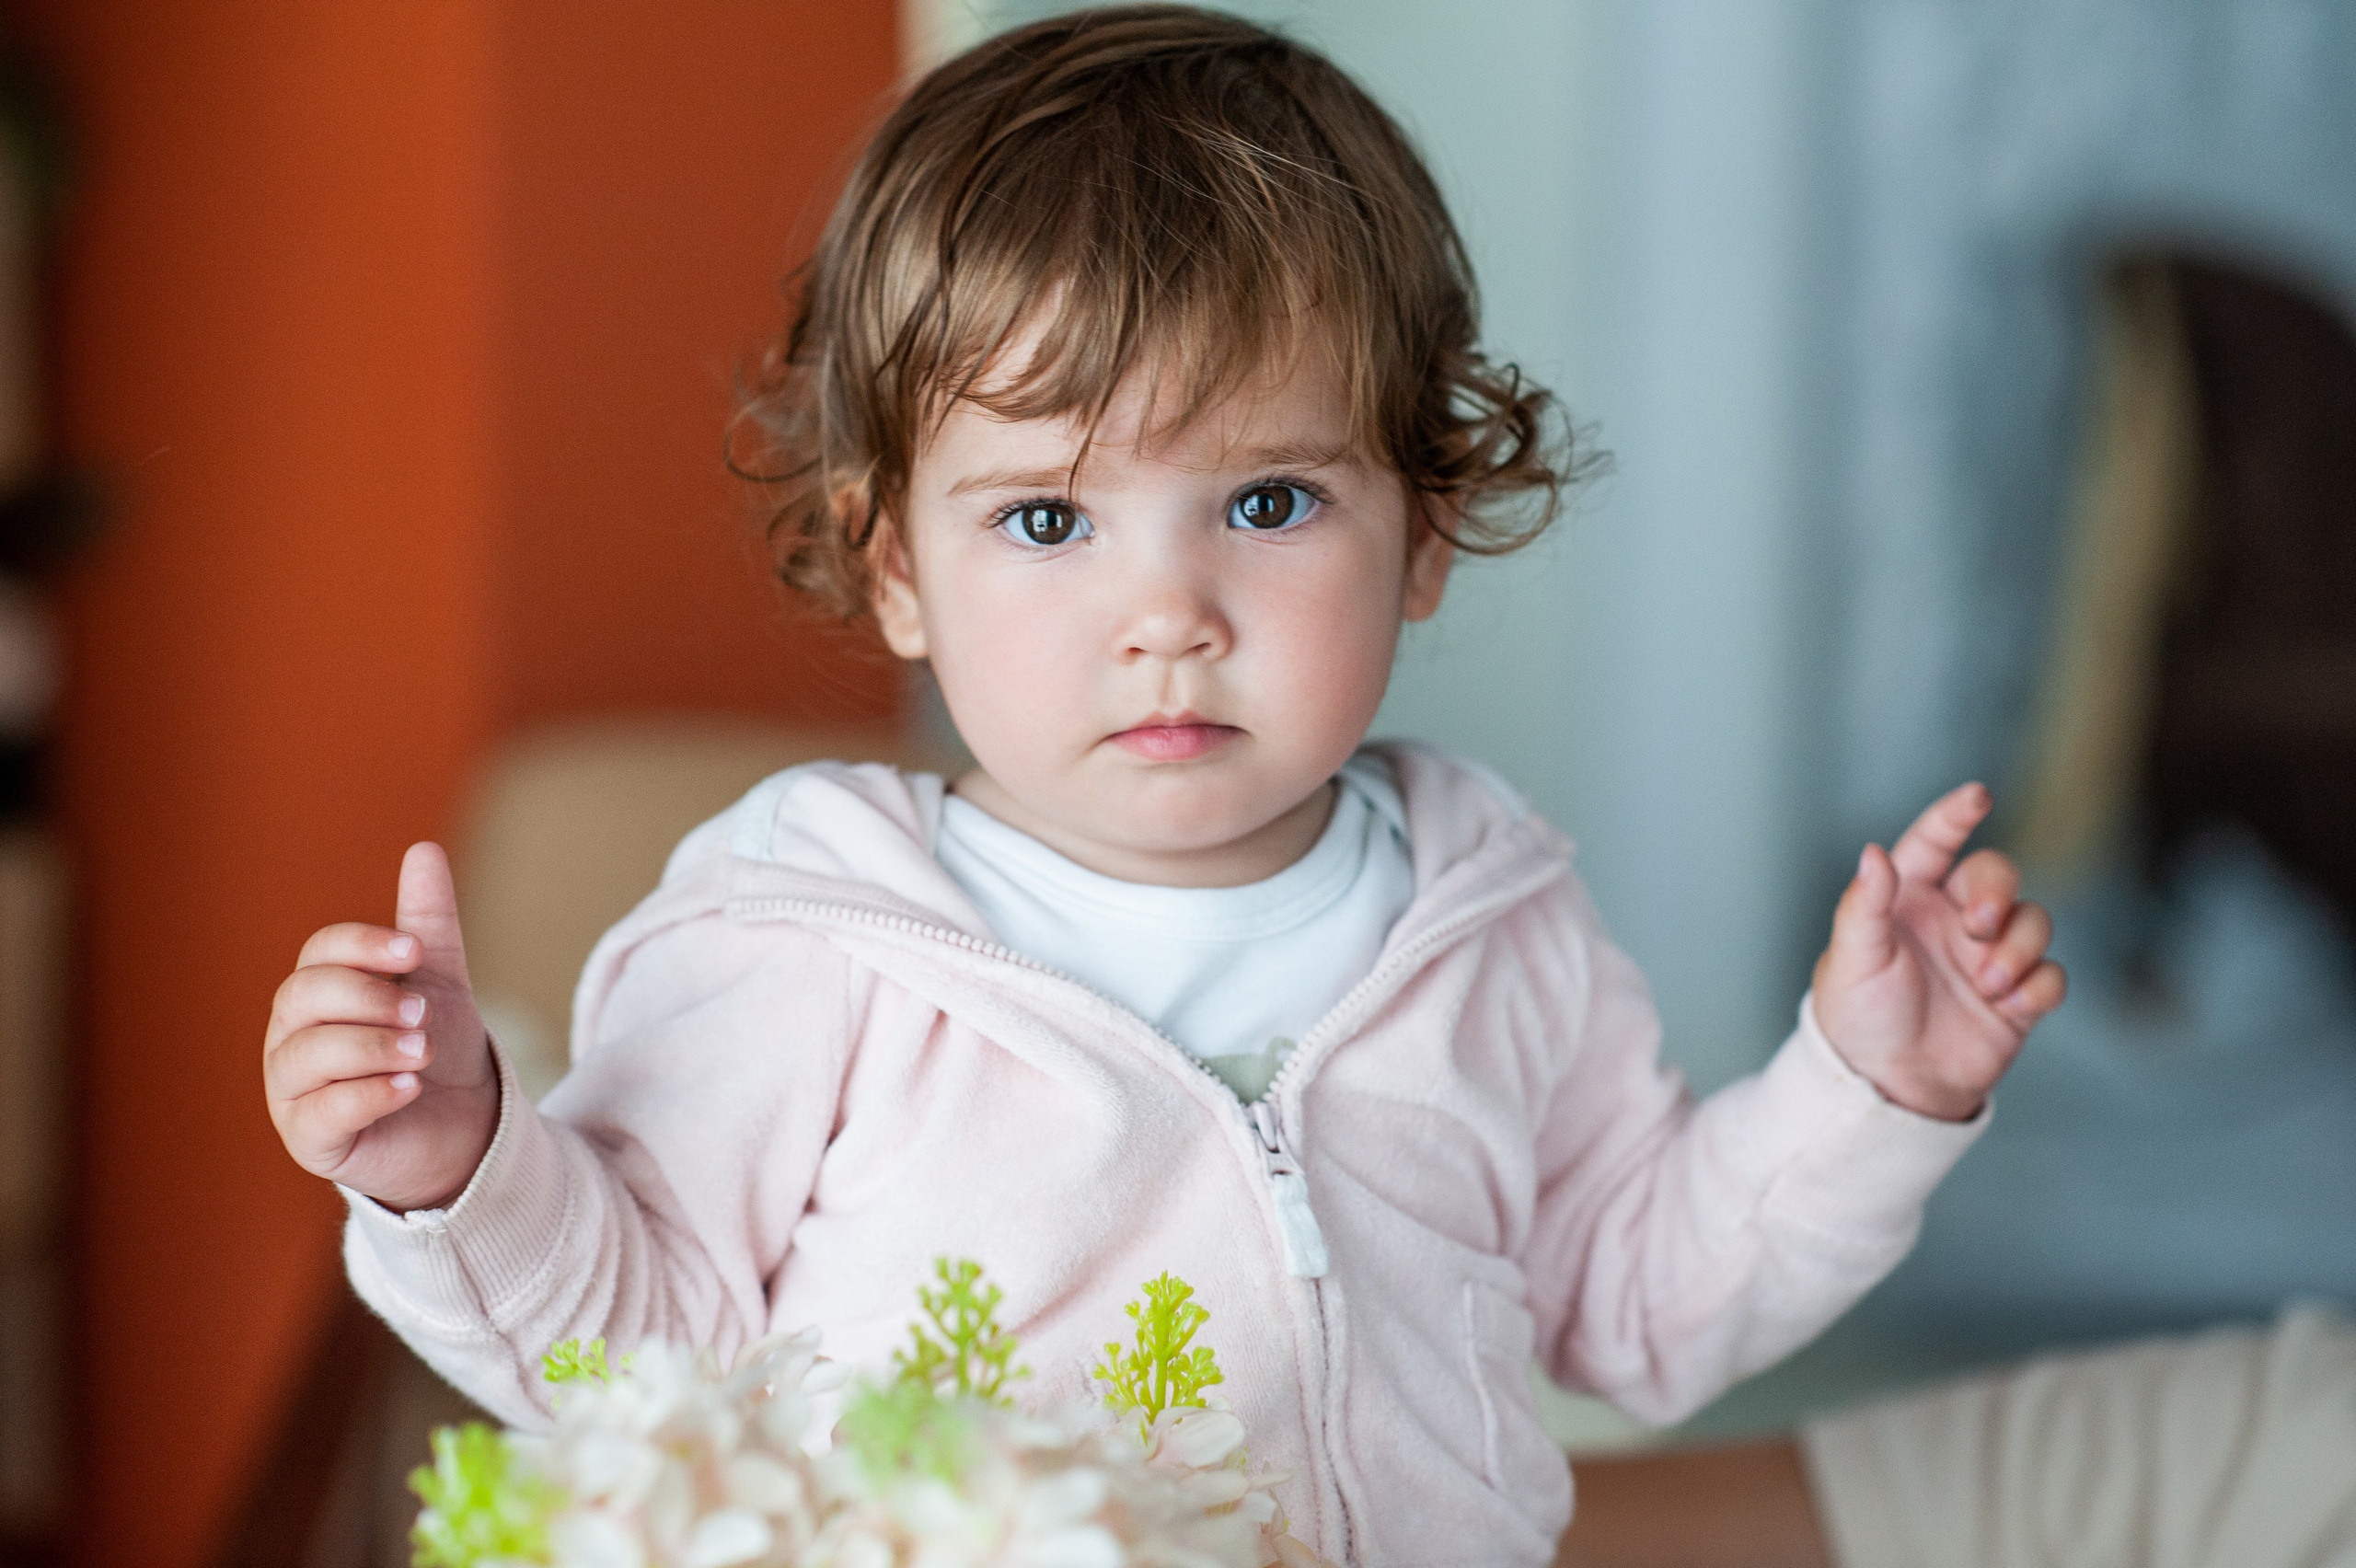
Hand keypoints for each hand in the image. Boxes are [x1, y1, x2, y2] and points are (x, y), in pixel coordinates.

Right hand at [264, 842, 499, 1210]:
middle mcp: (291, 1037)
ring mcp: (292, 1091)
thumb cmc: (436, 1047)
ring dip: (370, 1047)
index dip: (362, 946)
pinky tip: (408, 1087)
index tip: (415, 952)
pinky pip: (320, 1113)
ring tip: (422, 1051)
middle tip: (423, 1012)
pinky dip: (367, 1095)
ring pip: (305, 1056)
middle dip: (367, 997)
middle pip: (303, 997)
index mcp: (316, 992)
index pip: (319, 953)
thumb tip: (423, 849)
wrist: (466, 1124)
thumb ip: (427, 922)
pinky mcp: (310, 1141)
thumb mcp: (437, 980)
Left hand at [1812, 784, 2065, 1120]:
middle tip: (1980, 927)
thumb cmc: (1858, 1018)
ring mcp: (1988, 957)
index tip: (1978, 795)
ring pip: (2033, 921)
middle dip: (1998, 893)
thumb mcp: (1852, 960)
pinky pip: (2051, 975)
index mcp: (1908, 899)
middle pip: (1998, 874)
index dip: (1955, 815)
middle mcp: (1953, 919)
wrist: (1889, 1086)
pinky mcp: (2017, 998)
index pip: (1935, 843)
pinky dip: (2037, 987)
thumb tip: (1873, 852)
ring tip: (1988, 986)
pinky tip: (2009, 1008)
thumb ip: (1863, 906)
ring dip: (2018, 949)